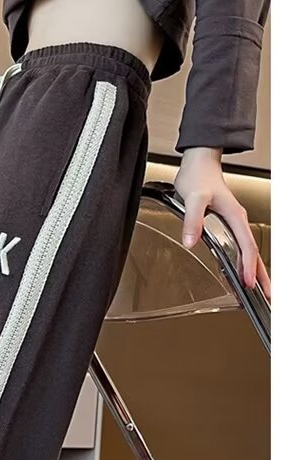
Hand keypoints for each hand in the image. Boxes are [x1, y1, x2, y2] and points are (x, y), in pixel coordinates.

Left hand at [174, 147, 270, 297]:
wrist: (199, 163)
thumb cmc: (198, 177)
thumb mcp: (193, 198)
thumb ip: (192, 220)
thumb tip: (191, 242)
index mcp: (235, 216)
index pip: (246, 246)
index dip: (248, 266)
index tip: (249, 283)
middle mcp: (238, 221)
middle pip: (254, 253)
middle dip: (262, 276)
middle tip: (268, 296)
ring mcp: (234, 224)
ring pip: (249, 252)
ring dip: (255, 272)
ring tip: (259, 291)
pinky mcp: (227, 225)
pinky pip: (239, 248)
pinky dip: (242, 264)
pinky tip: (239, 275)